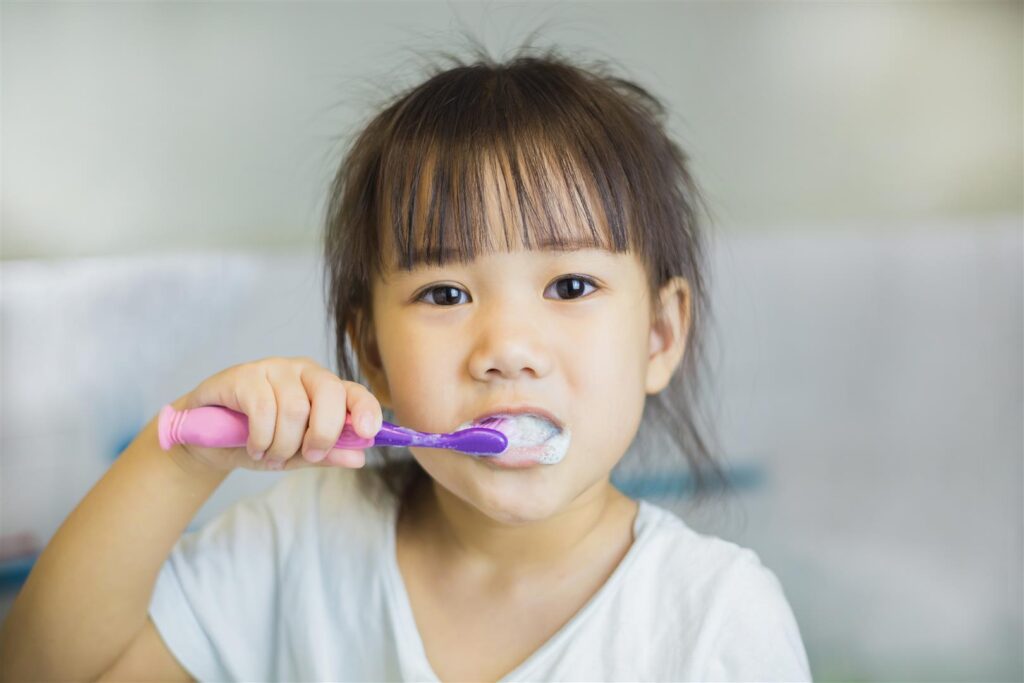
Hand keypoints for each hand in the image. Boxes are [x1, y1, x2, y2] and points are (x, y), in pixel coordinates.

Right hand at [165, 356, 381, 473]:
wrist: (205, 439)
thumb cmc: (257, 440)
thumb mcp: (296, 454)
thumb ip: (326, 454)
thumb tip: (360, 458)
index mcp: (324, 388)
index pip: (354, 391)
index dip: (366, 409)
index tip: (369, 432)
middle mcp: (303, 371)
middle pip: (329, 393)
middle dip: (323, 434)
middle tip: (307, 455)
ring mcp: (273, 369)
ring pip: (295, 408)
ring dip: (283, 445)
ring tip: (270, 455)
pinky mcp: (243, 375)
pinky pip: (263, 409)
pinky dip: (261, 437)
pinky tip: (254, 446)